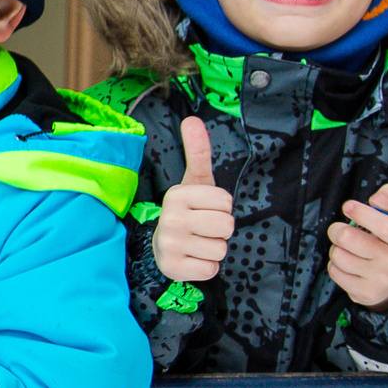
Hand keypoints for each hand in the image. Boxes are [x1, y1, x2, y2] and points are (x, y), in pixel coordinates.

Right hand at [152, 118, 236, 282]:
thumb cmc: (187, 211)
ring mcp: (169, 245)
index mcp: (177, 195)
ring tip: (198, 243)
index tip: (204, 209)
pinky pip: (211, 268)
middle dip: (220, 230)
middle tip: (203, 228)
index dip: (221, 208)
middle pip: (226, 225)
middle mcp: (170, 218)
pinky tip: (193, 258)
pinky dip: (207, 266)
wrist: (162, 246)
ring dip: (214, 248)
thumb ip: (198, 151)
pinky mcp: (173, 268)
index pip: (226, 203)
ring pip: (220, 248)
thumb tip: (192, 118)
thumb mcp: (195, 181)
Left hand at [328, 183, 387, 311]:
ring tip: (348, 251)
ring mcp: (380, 279)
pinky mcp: (364, 292)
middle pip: (348, 238)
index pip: (385, 225)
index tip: (348, 206)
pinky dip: (335, 266)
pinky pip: (334, 271)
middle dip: (337, 230)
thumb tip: (377, 199)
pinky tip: (348, 266)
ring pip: (338, 255)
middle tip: (341, 231)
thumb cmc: (385, 242)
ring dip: (337, 249)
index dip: (363, 214)